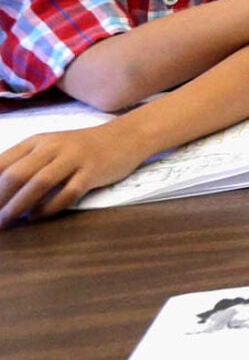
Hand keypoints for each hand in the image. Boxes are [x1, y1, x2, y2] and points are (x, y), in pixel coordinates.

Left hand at [0, 121, 146, 227]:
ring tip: (6, 222)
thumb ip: (26, 165)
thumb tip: (0, 192)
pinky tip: (37, 216)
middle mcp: (54, 147)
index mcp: (38, 141)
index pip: (2, 163)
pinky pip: (67, 194)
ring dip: (18, 206)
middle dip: (0, 199)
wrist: (126, 136)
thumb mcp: (50, 148)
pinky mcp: (93, 172)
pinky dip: (48, 208)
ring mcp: (74, 158)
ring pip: (39, 183)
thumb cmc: (81, 147)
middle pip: (17, 174)